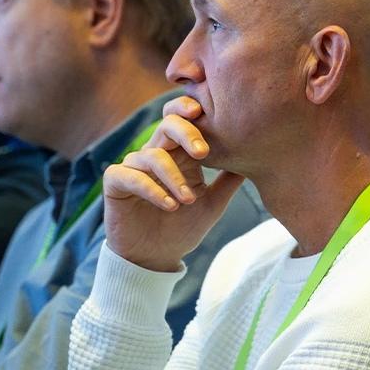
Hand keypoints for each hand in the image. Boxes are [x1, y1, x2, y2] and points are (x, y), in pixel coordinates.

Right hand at [103, 96, 246, 272]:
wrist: (156, 259)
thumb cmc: (183, 228)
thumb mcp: (213, 204)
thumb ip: (229, 181)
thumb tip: (254, 159)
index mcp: (178, 154)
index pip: (182, 120)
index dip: (189, 110)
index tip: (205, 112)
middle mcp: (155, 154)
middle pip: (166, 126)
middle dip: (186, 133)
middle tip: (203, 152)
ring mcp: (134, 167)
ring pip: (152, 155)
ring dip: (174, 177)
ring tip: (188, 200)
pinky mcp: (116, 184)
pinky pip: (131, 177)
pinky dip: (152, 189)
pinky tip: (170, 206)